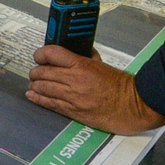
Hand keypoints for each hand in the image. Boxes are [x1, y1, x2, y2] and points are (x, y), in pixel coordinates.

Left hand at [26, 45, 164, 134]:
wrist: (132, 105)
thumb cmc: (120, 84)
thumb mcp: (101, 64)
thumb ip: (85, 57)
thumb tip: (73, 52)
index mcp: (81, 64)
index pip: (52, 53)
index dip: (41, 54)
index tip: (38, 56)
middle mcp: (74, 80)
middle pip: (43, 72)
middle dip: (36, 71)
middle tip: (35, 72)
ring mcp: (72, 97)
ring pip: (43, 88)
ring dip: (35, 85)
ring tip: (34, 83)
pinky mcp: (73, 112)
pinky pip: (50, 104)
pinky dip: (38, 98)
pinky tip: (32, 95)